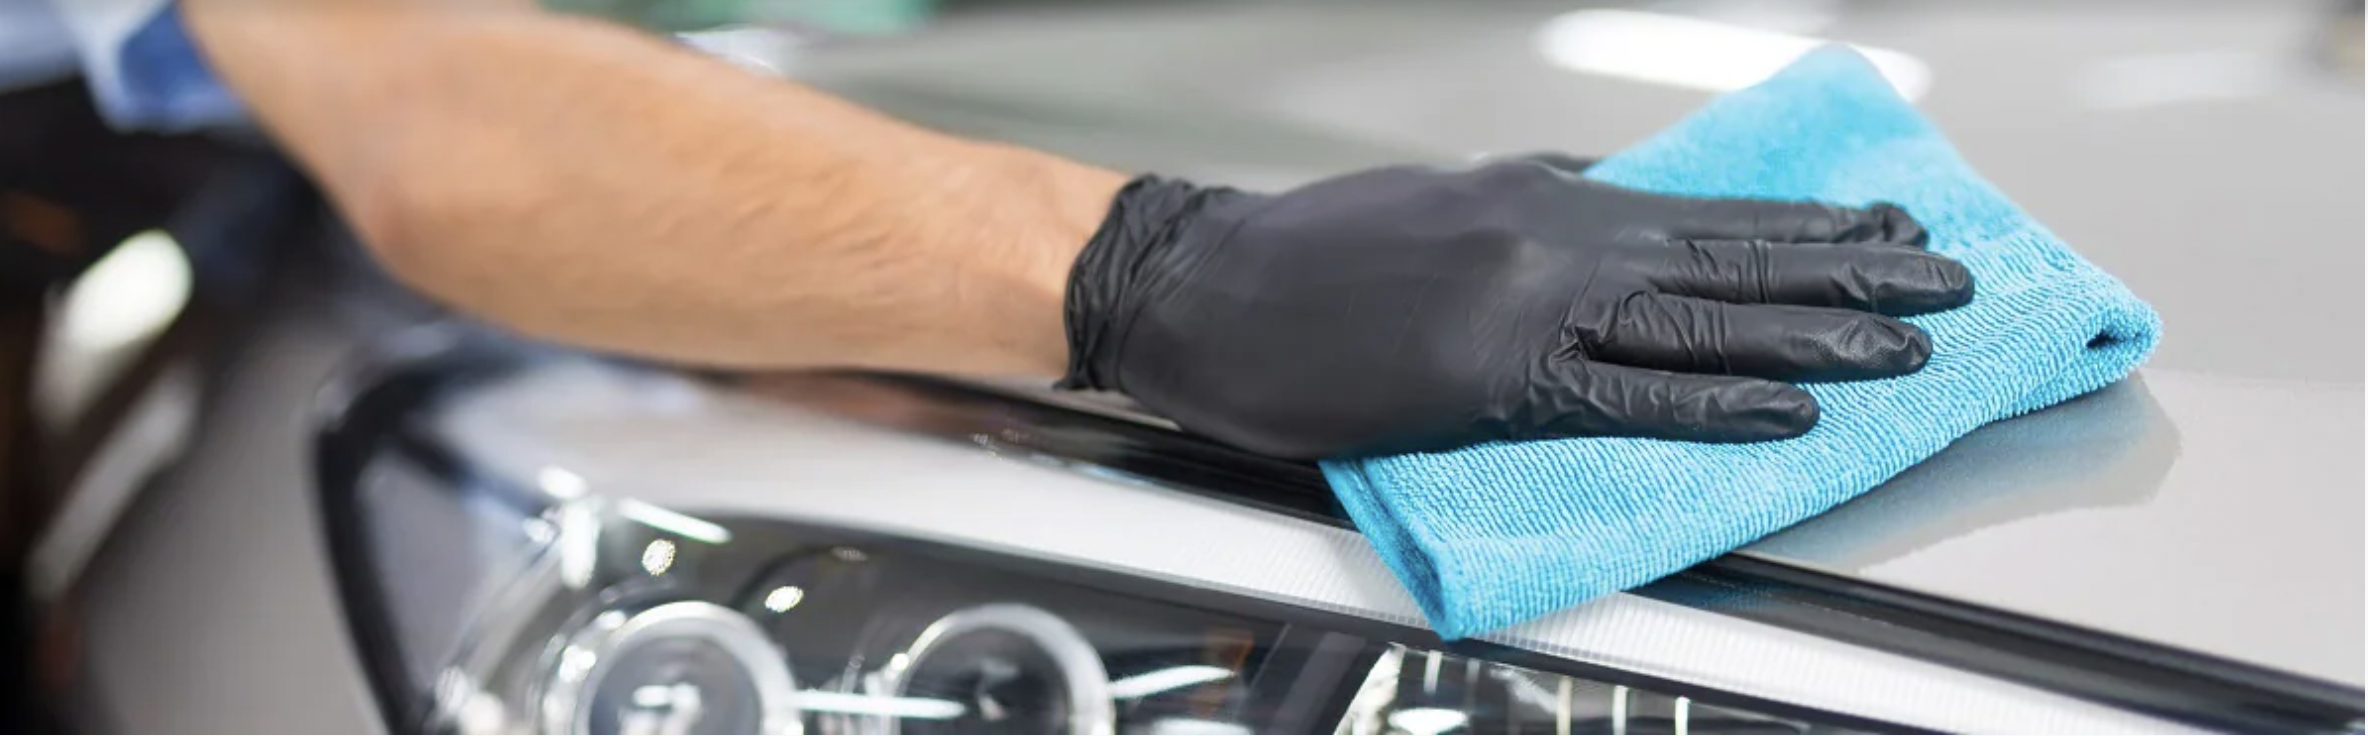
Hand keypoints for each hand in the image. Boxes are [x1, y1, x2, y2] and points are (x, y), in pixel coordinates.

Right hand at [1058, 155, 1973, 459]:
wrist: (1207, 282)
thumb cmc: (1315, 251)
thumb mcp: (1451, 198)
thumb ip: (1545, 204)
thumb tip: (1624, 204)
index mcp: (1549, 196)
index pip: (1710, 211)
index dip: (1811, 226)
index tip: (1892, 230)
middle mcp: (1559, 235)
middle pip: (1734, 258)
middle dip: (1853, 274)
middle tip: (1949, 286)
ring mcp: (1530, 302)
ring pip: (1704, 320)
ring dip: (1816, 334)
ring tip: (1906, 348)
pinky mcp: (1492, 376)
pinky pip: (1626, 392)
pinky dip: (1714, 404)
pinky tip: (1782, 414)